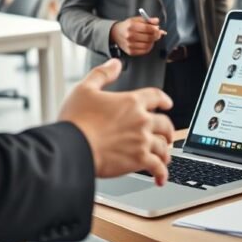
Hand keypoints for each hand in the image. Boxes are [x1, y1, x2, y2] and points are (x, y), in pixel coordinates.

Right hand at [60, 59, 174, 185]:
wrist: (73, 147)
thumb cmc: (76, 120)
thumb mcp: (85, 89)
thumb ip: (102, 74)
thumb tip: (115, 63)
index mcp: (131, 101)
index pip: (156, 96)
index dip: (163, 99)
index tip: (167, 103)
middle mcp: (141, 120)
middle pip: (165, 123)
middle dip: (168, 130)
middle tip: (167, 135)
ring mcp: (142, 140)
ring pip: (163, 146)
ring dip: (166, 152)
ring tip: (164, 157)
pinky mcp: (139, 160)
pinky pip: (158, 167)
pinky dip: (162, 173)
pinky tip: (160, 178)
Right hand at [110, 15, 164, 55]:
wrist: (116, 33)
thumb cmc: (127, 26)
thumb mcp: (136, 19)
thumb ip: (147, 20)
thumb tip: (156, 21)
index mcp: (131, 26)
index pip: (147, 28)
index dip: (155, 29)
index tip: (158, 28)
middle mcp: (130, 36)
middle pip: (148, 37)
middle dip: (156, 35)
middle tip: (158, 33)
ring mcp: (130, 45)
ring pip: (148, 45)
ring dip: (152, 41)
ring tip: (151, 37)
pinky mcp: (131, 52)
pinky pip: (144, 51)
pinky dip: (149, 47)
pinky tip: (147, 43)